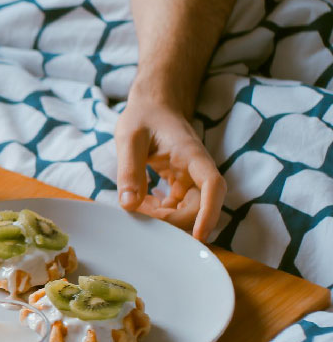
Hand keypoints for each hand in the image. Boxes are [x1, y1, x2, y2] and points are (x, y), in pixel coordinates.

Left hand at [114, 97, 226, 241]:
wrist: (152, 106)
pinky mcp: (181, 183)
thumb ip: (129, 170)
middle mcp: (197, 169)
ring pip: (189, 210)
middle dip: (174, 221)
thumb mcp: (129, 138)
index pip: (212, 185)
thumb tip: (129, 205)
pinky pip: (177, 206)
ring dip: (166, 218)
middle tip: (141, 216)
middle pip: (200, 206)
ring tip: (137, 209)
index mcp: (190, 154)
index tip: (200, 235)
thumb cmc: (142, 117)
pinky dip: (160, 211)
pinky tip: (141, 205)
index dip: (209, 213)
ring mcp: (190, 177)